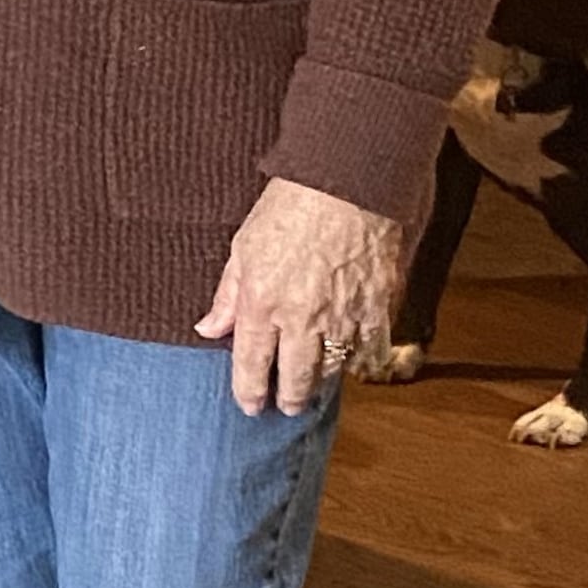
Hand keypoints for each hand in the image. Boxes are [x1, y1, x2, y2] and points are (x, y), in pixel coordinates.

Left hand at [197, 179, 402, 416]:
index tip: (250, 406)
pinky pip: (369, 350)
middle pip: (296, 379)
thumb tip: (208, 329)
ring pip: (333, 369)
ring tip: (314, 382)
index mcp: (263, 303)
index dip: (250, 392)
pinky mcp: (379, 307)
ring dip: (321, 380)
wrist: (348, 181)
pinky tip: (351, 359)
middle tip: (286, 405)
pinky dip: (359, 360)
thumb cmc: (291, 207)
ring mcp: (344, 315)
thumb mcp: (244, 246)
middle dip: (289, 399)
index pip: (253, 365)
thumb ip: (227, 295)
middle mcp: (303, 317)